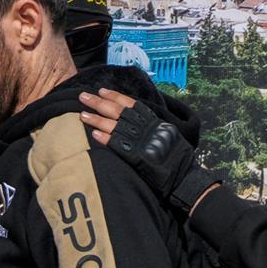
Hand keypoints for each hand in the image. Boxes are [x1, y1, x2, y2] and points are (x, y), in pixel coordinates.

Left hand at [79, 89, 219, 214]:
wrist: (184, 177)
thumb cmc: (178, 158)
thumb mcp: (167, 135)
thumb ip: (153, 127)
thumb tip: (139, 121)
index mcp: (153, 121)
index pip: (131, 104)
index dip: (115, 96)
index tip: (102, 90)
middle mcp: (146, 128)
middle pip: (118, 112)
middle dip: (99, 103)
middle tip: (83, 96)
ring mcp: (140, 141)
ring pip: (114, 126)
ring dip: (97, 120)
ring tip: (82, 115)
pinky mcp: (136, 157)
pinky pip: (117, 145)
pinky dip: (106, 139)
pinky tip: (94, 134)